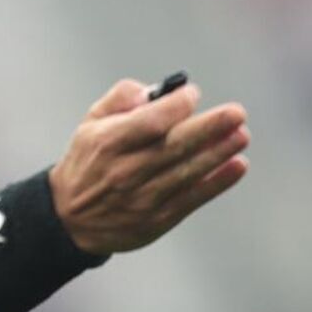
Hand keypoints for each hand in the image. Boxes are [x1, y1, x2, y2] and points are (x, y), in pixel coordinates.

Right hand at [49, 79, 249, 254]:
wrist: (71, 218)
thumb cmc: (87, 162)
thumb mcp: (90, 122)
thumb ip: (119, 99)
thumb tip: (150, 91)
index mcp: (107, 143)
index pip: (148, 123)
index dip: (175, 106)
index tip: (192, 94)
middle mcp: (125, 171)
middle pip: (174, 147)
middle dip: (209, 128)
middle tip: (236, 113)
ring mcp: (143, 198)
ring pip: (187, 172)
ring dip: (219, 153)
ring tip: (241, 135)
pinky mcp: (157, 219)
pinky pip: (192, 198)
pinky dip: (217, 183)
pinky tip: (237, 166)